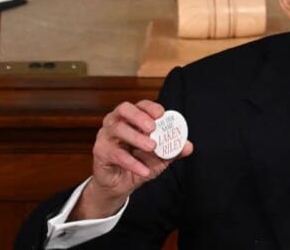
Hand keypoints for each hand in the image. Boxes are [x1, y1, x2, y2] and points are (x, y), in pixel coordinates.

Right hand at [70, 100, 193, 220]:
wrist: (122, 185)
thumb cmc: (139, 163)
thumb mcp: (160, 157)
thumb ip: (173, 150)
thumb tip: (188, 146)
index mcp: (132, 118)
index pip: (140, 105)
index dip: (150, 107)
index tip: (162, 114)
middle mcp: (116, 122)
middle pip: (123, 109)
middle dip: (139, 116)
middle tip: (153, 127)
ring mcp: (106, 136)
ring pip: (118, 128)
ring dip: (136, 137)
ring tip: (151, 147)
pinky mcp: (100, 152)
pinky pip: (115, 154)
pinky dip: (132, 162)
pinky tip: (144, 170)